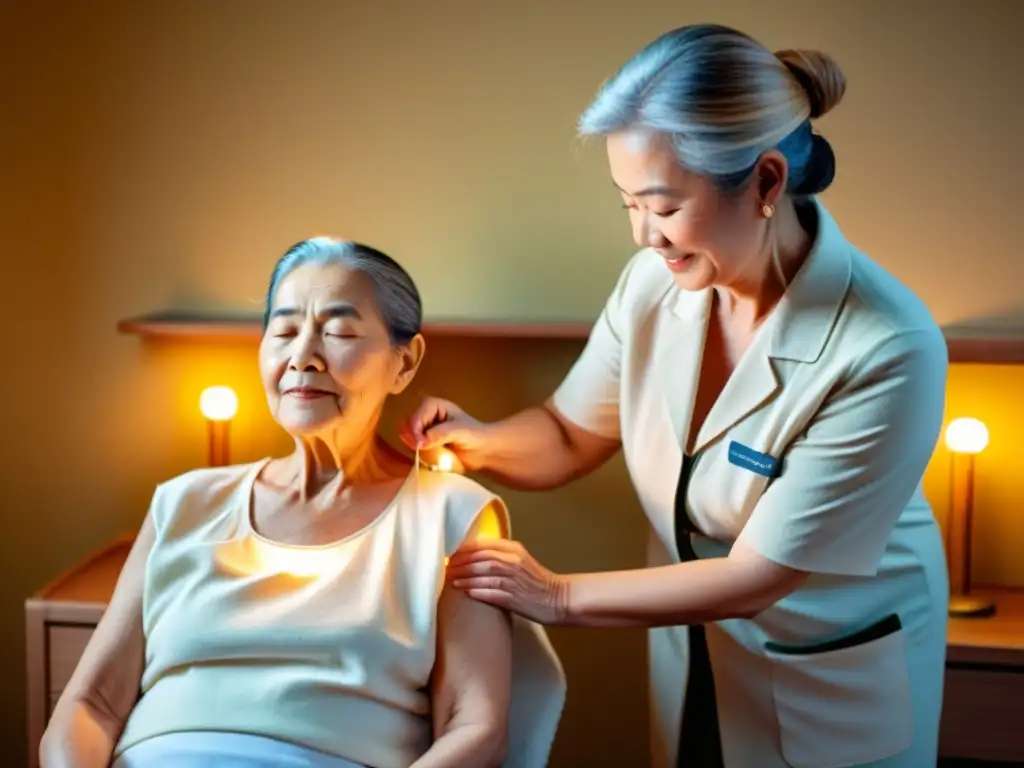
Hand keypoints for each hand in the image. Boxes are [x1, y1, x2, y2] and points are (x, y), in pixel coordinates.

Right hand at [399, 396, 489, 471]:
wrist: (484, 450)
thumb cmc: (475, 435)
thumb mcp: (459, 432)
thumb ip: (440, 435)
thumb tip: (419, 443)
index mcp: (432, 405)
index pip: (414, 419)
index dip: (415, 433)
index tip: (421, 446)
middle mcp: (424, 414)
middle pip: (406, 426)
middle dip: (412, 439)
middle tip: (423, 450)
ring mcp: (423, 428)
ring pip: (406, 437)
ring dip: (414, 447)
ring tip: (429, 453)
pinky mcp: (423, 441)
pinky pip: (411, 447)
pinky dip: (417, 453)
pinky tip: (428, 456)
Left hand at [446, 539, 570, 625]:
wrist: (558, 599)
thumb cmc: (536, 581)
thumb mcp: (520, 559)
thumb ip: (500, 553)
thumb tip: (474, 551)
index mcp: (515, 550)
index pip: (484, 545)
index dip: (464, 550)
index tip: (450, 554)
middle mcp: (514, 563)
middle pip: (481, 559)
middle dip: (461, 564)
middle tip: (446, 569)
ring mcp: (514, 581)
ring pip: (484, 575)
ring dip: (466, 578)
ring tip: (451, 581)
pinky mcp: (515, 598)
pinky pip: (492, 593)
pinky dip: (477, 591)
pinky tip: (467, 593)